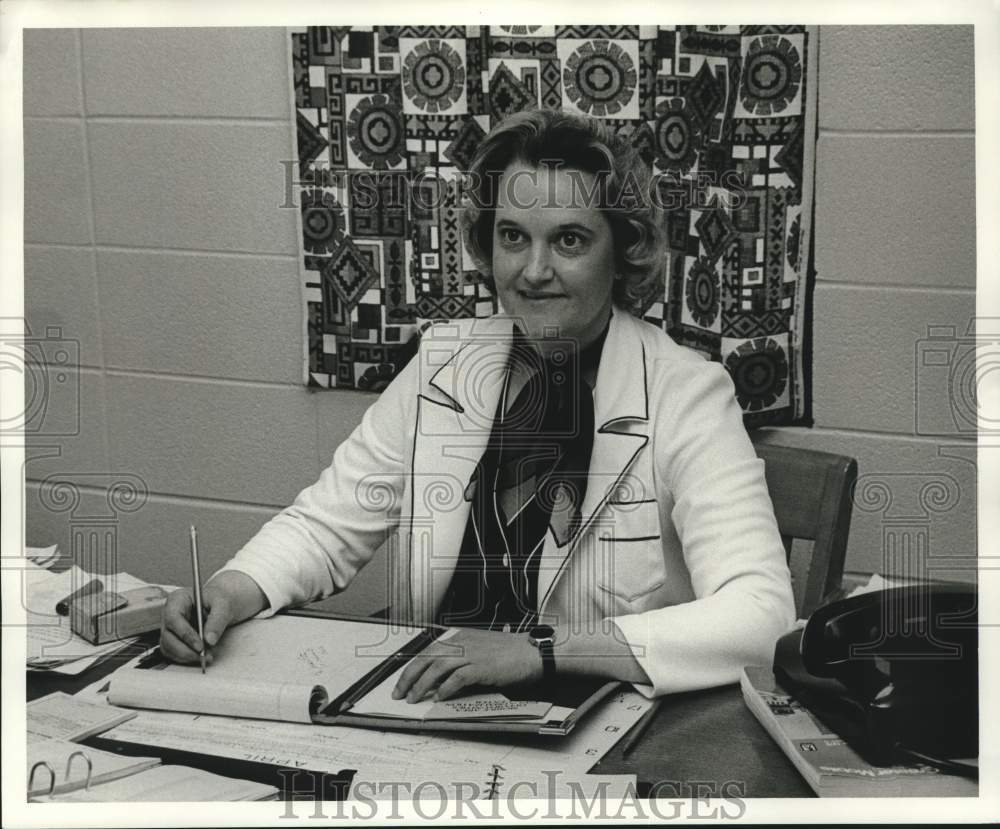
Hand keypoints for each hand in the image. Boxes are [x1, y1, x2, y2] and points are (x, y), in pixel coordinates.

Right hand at [159, 570, 266, 663]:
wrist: (219, 606)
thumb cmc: (218, 600)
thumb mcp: (223, 604)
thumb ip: (217, 620)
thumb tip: (209, 639)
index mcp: (177, 600)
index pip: (173, 618)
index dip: (185, 634)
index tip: (200, 646)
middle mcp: (169, 615)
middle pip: (168, 637)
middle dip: (185, 650)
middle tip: (204, 656)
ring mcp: (169, 628)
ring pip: (169, 648)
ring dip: (186, 656)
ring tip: (206, 657)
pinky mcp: (173, 640)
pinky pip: (174, 654)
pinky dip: (186, 658)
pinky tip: (201, 656)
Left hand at [391, 628, 543, 702]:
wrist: (532, 652)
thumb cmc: (510, 653)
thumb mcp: (479, 648)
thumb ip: (460, 659)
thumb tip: (439, 679)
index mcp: (460, 638)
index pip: (428, 651)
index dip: (411, 667)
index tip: (403, 682)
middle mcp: (462, 643)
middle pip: (426, 658)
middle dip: (409, 677)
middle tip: (400, 693)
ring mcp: (471, 654)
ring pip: (437, 668)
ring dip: (422, 685)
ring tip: (414, 698)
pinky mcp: (481, 667)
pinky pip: (457, 678)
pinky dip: (446, 689)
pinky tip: (439, 698)